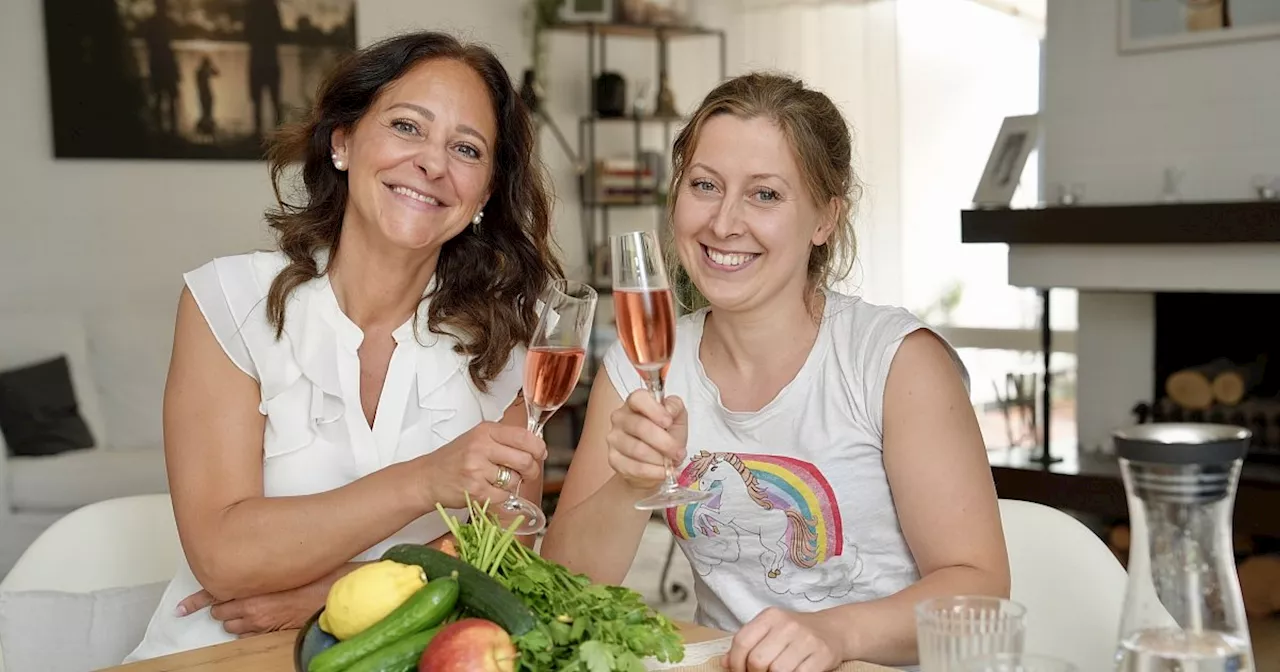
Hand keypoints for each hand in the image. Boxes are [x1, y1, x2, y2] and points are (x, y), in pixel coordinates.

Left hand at [176, 565, 358, 636]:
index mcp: (252, 588)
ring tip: (249, 610)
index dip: (195, 601)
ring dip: (237, 619)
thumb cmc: (317, 576)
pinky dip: (251, 629)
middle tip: (230, 601)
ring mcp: (262, 623)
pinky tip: (259, 622)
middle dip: (224, 607)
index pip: (213, 594)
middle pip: (221, 612)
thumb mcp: (286, 563)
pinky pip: (251, 634)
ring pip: (234, 626)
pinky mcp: (273, 632)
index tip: (181, 608)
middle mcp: (252, 609)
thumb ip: (264, 566)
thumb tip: (250, 562)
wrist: (335, 595)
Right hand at [416, 421, 546, 509]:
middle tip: (527, 473)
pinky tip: (489, 490)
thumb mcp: (478, 439)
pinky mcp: (475, 490)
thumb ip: (504, 440)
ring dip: (513, 483)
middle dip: (532, 470)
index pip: (524, 436)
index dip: (538, 447)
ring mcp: (477, 469)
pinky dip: (501, 496)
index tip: (540, 454)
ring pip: (515, 479)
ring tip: (498, 480)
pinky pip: (503, 495)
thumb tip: (537, 447)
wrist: (427, 478)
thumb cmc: (455, 459)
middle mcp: (481, 447)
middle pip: (525, 460)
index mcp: (485, 431)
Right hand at [606, 390, 687, 490]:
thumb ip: (675, 408)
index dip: (655, 410)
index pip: (638, 399)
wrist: (654, 462)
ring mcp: (614, 438)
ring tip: (672, 463)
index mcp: (635, 402)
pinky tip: (665, 472)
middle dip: (665, 443)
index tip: (669, 423)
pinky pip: (635, 467)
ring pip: (638, 450)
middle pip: (640, 427)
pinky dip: (654, 472)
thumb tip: (669, 410)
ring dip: (660, 459)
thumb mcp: (677, 418)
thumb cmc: (665, 434)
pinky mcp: (614, 459)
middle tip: (679, 453)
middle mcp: (620, 418)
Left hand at [724, 608, 841, 671]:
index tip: (739, 671)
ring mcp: (806, 639)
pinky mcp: (822, 655)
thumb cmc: (795, 634)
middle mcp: (787, 625)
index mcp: (770, 616)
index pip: (742, 641)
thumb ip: (747, 644)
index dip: (736, 662)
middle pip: (758, 659)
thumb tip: (724, 662)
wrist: (833, 630)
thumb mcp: (769, 631)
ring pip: (777, 671)